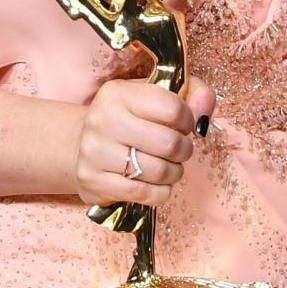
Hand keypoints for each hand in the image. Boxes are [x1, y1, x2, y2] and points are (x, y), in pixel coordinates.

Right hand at [74, 77, 215, 206]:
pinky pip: (144, 194)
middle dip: (183, 150)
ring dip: (174, 172)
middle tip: (179, 150)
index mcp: (118, 93)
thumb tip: (203, 118)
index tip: (182, 125)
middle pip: (168, 143)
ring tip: (168, 167)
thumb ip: (192, 94)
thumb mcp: (156, 96)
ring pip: (158, 171)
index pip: (173, 108)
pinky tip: (156, 183)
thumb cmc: (129, 119)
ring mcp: (94, 152)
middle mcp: (101, 119)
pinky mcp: (93, 181)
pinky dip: (160, 192)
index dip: (188, 120)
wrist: (83, 144)